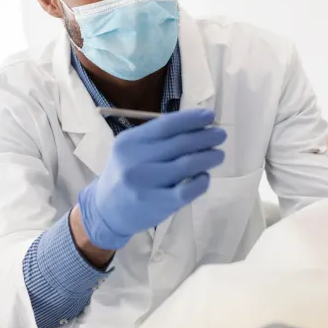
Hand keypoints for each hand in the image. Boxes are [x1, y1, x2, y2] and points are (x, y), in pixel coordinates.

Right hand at [78, 108, 226, 249]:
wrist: (106, 210)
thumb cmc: (125, 174)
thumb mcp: (131, 150)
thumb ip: (157, 138)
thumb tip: (197, 126)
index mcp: (130, 141)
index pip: (167, 124)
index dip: (192, 119)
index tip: (210, 117)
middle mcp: (136, 160)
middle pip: (181, 143)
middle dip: (206, 137)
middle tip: (221, 135)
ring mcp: (146, 183)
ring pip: (188, 165)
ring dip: (209, 157)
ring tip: (218, 155)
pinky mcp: (157, 204)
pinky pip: (188, 190)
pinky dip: (202, 181)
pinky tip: (205, 177)